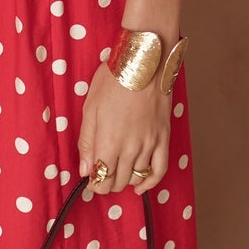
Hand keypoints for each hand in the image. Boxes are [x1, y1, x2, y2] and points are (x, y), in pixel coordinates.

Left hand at [77, 63, 170, 194]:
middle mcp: (130, 149)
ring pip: (136, 177)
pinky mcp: (163, 138)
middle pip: (118, 181)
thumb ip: (87, 142)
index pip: (101, 178)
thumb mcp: (90, 108)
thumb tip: (85, 169)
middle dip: (107, 183)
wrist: (144, 62)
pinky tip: (140, 186)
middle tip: (100, 175)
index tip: (90, 179)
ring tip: (116, 174)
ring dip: (124, 180)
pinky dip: (150, 182)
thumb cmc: (113, 80)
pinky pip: (160, 169)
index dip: (94, 184)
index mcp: (109, 142)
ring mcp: (149, 144)